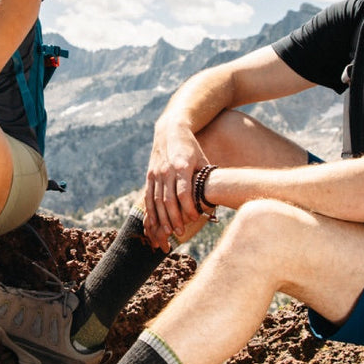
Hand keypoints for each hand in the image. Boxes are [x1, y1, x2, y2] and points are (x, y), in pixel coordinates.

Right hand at [144, 117, 207, 248]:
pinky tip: (153, 223)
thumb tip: (214, 198)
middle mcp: (167, 170)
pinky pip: (148, 196)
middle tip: (180, 232)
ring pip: (157, 200)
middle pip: (169, 199)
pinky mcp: (149, 175)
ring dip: (162, 218)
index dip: (188, 207)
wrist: (170, 131)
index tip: (194, 219)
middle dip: (174, 218)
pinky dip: (150, 211)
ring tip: (168, 232)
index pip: (184, 192)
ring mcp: (156, 173)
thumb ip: (205, 178)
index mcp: (182, 166)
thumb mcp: (202, 159)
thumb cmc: (191, 148)